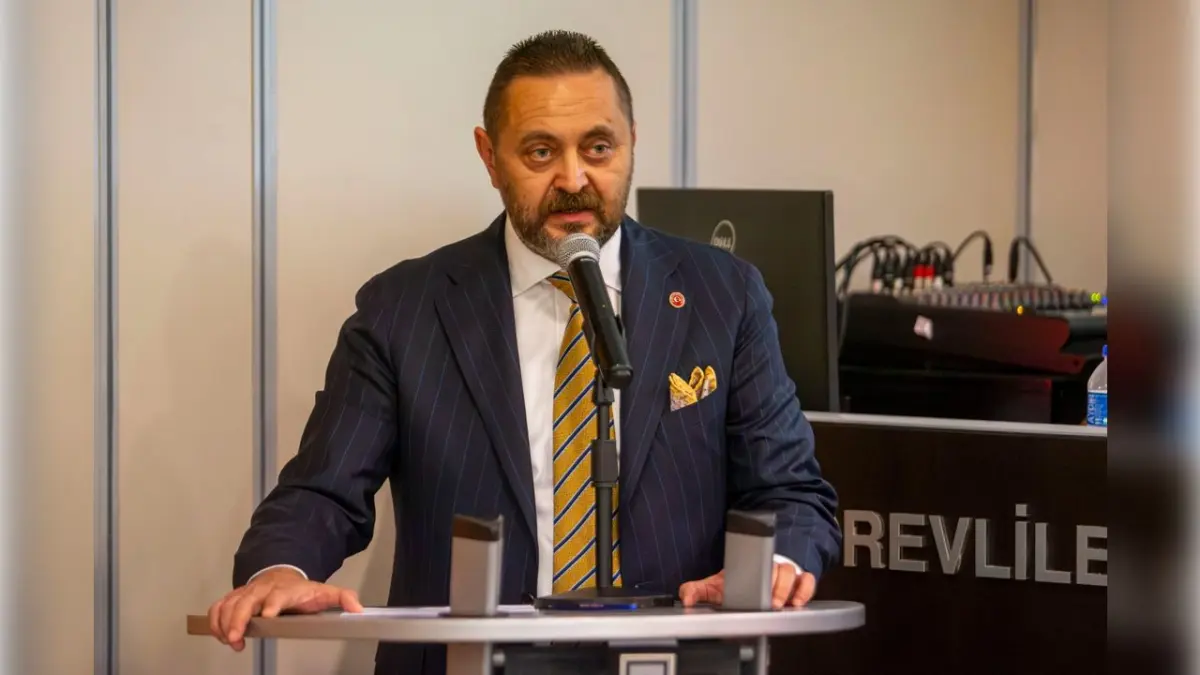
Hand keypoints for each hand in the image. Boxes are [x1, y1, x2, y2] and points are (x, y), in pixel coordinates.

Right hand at [207, 567, 363, 650]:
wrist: (282, 574)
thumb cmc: (300, 590)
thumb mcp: (324, 593)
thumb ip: (342, 598)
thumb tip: (358, 608)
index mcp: (284, 590)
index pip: (276, 596)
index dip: (271, 605)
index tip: (267, 617)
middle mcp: (262, 590)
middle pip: (245, 601)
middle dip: (238, 620)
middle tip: (236, 639)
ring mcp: (246, 593)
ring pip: (228, 604)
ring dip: (224, 623)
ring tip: (230, 641)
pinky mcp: (234, 598)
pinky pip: (218, 607)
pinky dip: (215, 620)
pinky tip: (219, 635)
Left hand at [678, 563, 816, 608]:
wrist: (760, 576)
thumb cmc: (738, 583)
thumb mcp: (716, 586)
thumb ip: (698, 590)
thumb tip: (686, 597)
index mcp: (748, 566)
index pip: (754, 561)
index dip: (756, 573)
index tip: (754, 587)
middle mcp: (768, 566)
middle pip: (776, 569)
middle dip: (774, 587)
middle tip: (769, 603)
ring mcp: (785, 573)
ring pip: (792, 573)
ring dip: (788, 589)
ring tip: (781, 604)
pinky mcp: (800, 581)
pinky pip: (808, 581)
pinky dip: (805, 590)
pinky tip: (797, 602)